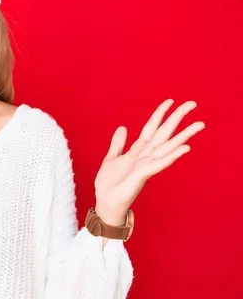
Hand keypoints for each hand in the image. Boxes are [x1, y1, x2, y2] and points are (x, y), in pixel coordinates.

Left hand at [94, 99, 204, 225]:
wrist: (105, 202)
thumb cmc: (109, 184)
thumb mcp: (111, 158)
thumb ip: (118, 144)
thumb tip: (123, 127)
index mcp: (138, 151)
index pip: (151, 128)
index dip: (160, 114)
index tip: (170, 100)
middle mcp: (145, 156)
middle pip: (164, 133)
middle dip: (177, 118)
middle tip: (192, 104)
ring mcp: (146, 165)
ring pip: (167, 147)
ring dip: (183, 136)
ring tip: (199, 125)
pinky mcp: (142, 175)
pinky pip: (159, 164)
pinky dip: (172, 156)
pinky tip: (184, 149)